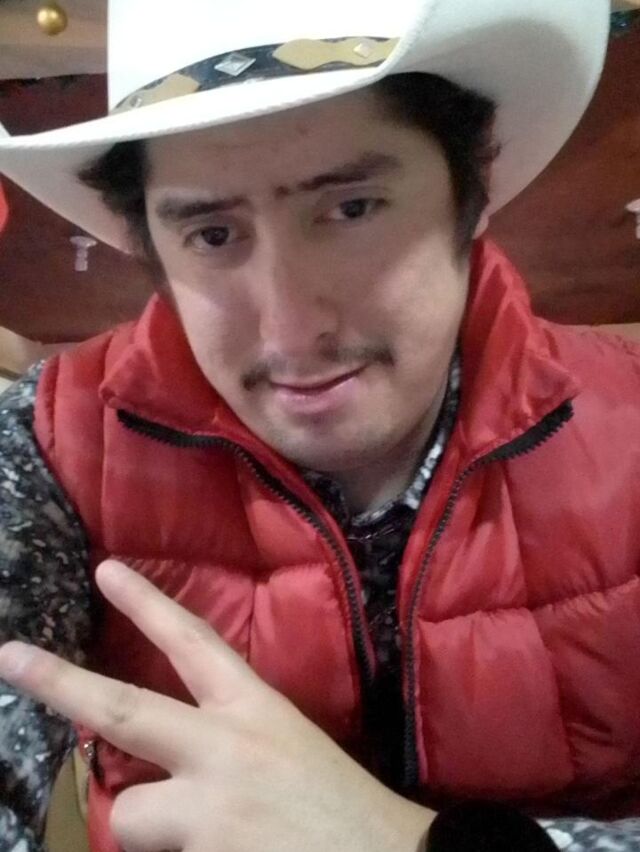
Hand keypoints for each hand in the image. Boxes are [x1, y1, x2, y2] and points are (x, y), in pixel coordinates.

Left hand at [0, 560, 432, 851]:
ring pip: (126, 812)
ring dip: (144, 820)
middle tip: (11, 656)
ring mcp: (208, 812)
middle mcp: (224, 751)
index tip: (106, 570)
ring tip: (196, 832)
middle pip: (124, 710)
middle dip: (60, 682)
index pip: (194, 643)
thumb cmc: (334, 800)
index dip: (149, 603)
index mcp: (254, 710)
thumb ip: (224, 735)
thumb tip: (158, 750)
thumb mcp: (284, 744)